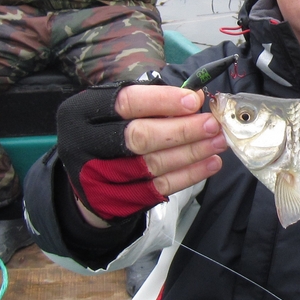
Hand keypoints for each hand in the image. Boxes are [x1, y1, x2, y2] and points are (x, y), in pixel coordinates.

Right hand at [56, 84, 225, 223]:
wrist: (85, 179)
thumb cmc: (108, 132)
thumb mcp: (115, 111)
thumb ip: (150, 104)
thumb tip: (193, 99)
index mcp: (82, 112)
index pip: (126, 102)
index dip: (163, 101)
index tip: (194, 100)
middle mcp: (85, 144)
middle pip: (140, 137)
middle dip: (182, 130)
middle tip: (212, 124)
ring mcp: (99, 177)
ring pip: (153, 164)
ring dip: (192, 152)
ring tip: (218, 142)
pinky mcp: (117, 200)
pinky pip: (160, 188)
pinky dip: (189, 175)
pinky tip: (210, 163)